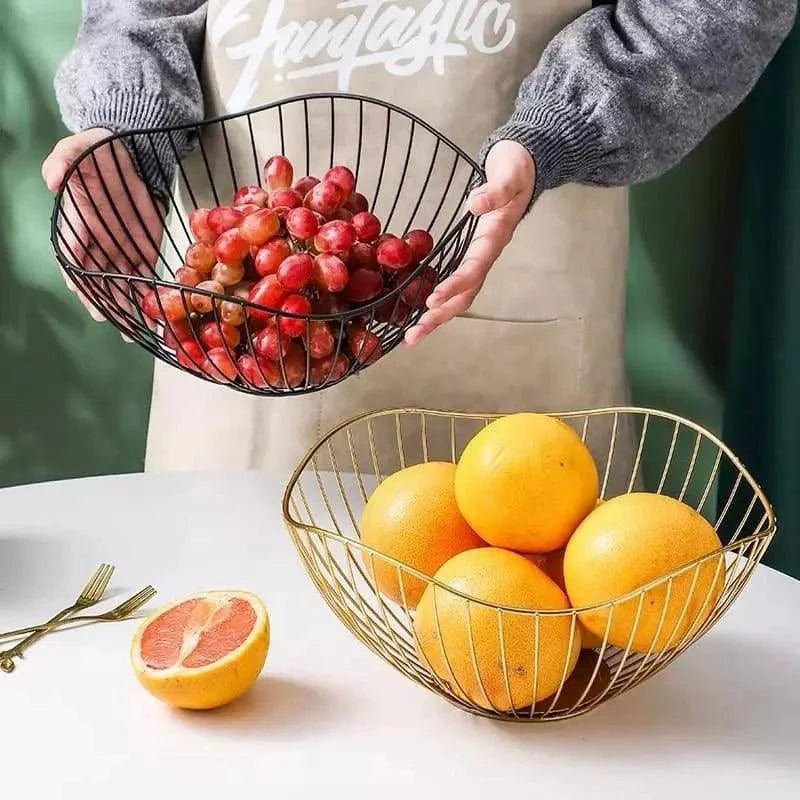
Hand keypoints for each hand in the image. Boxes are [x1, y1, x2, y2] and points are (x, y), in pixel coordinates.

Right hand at [42, 128, 163, 332]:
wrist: (122, 149)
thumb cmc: (91, 152)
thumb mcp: (73, 150)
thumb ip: (62, 162)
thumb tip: (53, 178)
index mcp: (75, 226)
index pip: (74, 260)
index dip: (81, 282)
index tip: (91, 300)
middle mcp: (97, 243)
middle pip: (101, 281)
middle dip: (111, 305)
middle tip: (122, 327)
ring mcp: (120, 247)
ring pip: (125, 283)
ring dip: (133, 306)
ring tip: (145, 329)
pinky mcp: (143, 245)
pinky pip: (147, 271)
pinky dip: (153, 291)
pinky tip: (161, 309)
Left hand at [404, 140, 534, 345]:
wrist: (522, 168)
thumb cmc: (515, 170)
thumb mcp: (509, 174)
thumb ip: (495, 190)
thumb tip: (474, 204)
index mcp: (494, 238)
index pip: (473, 269)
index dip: (454, 286)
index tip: (432, 300)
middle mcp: (485, 255)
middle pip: (465, 295)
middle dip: (439, 317)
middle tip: (413, 336)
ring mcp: (477, 257)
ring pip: (458, 295)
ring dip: (435, 317)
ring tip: (411, 336)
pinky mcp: (468, 254)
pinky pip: (452, 283)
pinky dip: (435, 301)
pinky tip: (415, 313)